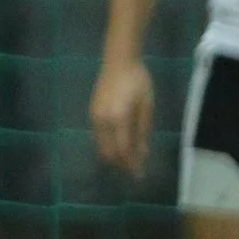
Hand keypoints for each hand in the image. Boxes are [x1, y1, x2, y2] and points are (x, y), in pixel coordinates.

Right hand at [90, 57, 154, 174]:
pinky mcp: (92, 114)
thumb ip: (143, 130)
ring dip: (114, 156)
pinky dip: (108, 145)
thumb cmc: (139, 81)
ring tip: (128, 161)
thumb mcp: (146, 106)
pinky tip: (119, 145)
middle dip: (121, 164)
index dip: (131, 165)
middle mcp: (102, 122)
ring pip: (101, 146)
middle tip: (134, 171)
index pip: (124, 150)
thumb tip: (143, 153)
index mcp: (119, 119)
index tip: (139, 176)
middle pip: (109, 152)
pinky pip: (98, 137)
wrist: (118, 62)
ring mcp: (94, 118)